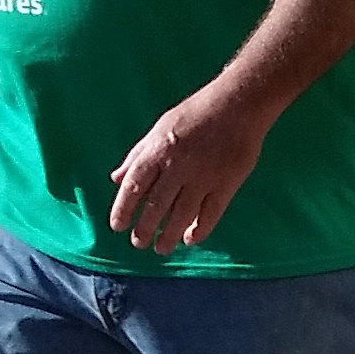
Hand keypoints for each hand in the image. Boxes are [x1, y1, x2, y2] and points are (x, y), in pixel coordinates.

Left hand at [105, 79, 269, 253]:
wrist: (237, 105)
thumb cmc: (195, 113)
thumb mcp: (160, 128)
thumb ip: (138, 155)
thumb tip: (117, 179)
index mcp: (158, 150)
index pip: (134, 185)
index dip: (123, 208)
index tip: (118, 226)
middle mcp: (178, 166)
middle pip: (157, 205)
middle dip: (145, 228)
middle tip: (138, 243)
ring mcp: (203, 176)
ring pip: (182, 215)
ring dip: (169, 235)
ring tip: (161, 248)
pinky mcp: (226, 183)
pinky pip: (211, 214)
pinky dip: (200, 229)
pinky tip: (190, 240)